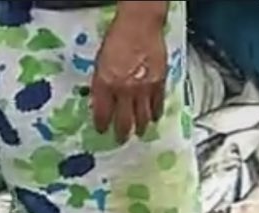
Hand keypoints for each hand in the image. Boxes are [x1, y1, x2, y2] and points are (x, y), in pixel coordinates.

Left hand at [91, 4, 169, 143]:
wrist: (139, 25)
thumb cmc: (116, 39)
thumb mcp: (99, 64)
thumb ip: (100, 85)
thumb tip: (101, 102)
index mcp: (105, 85)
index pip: (102, 114)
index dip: (101, 125)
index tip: (102, 130)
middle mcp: (123, 91)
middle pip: (123, 121)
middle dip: (121, 133)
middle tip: (121, 140)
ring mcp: (143, 89)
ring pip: (143, 117)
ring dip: (140, 127)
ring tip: (139, 133)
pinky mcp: (159, 83)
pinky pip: (158, 104)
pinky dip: (156, 113)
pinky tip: (155, 118)